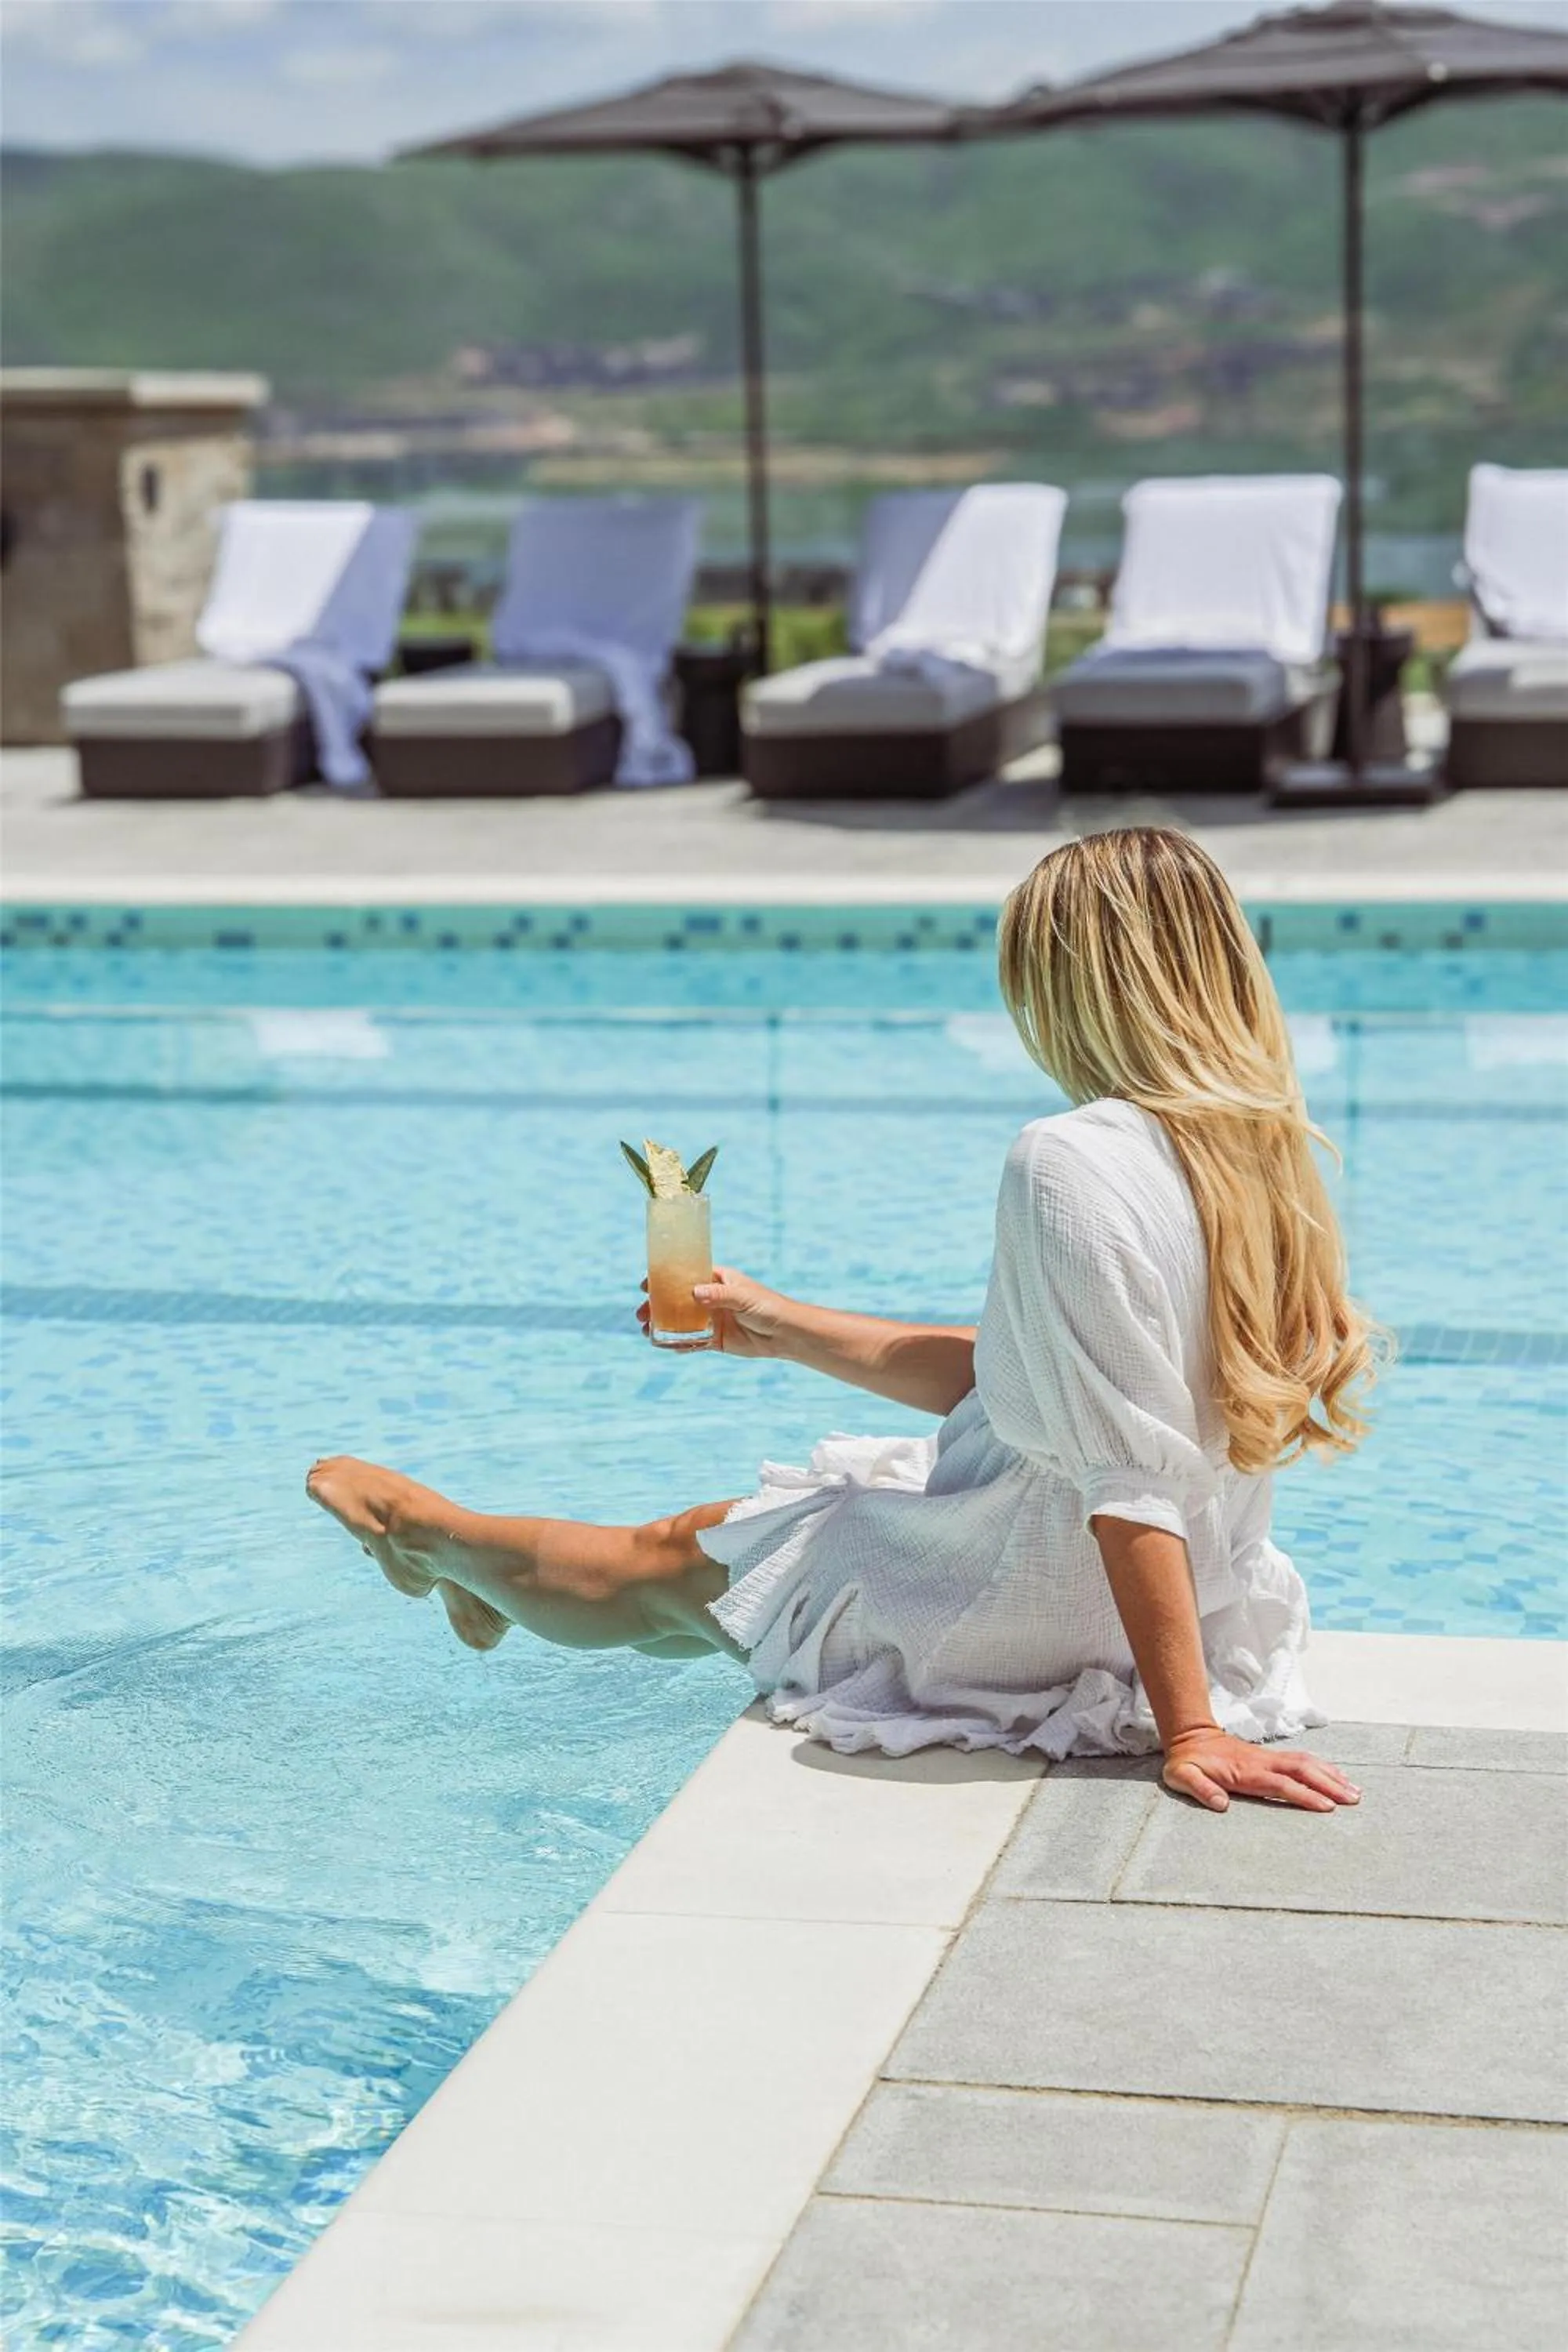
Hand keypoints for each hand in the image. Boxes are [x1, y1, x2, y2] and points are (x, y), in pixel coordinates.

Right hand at [636, 1264, 793, 1358]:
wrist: (785, 1334)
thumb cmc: (768, 1307)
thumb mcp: (743, 1297)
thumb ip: (719, 1295)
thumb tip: (693, 1293)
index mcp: (717, 1280)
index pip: (685, 1275)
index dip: (664, 1279)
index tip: (645, 1285)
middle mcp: (711, 1298)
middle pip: (677, 1300)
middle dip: (657, 1306)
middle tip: (641, 1314)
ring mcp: (712, 1319)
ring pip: (681, 1321)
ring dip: (663, 1325)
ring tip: (647, 1331)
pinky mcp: (715, 1339)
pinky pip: (692, 1341)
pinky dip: (678, 1343)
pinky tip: (664, 1346)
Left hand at [1162, 1728, 1360, 1813]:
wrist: (1190, 1737)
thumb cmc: (1187, 1762)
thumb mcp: (1183, 1776)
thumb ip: (1200, 1789)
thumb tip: (1220, 1804)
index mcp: (1246, 1771)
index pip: (1281, 1784)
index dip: (1304, 1795)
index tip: (1327, 1807)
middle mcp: (1263, 1762)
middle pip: (1303, 1770)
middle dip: (1329, 1784)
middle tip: (1354, 1800)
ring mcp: (1269, 1758)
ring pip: (1306, 1763)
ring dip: (1331, 1775)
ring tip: (1355, 1791)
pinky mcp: (1271, 1757)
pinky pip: (1302, 1760)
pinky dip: (1323, 1767)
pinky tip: (1336, 1777)